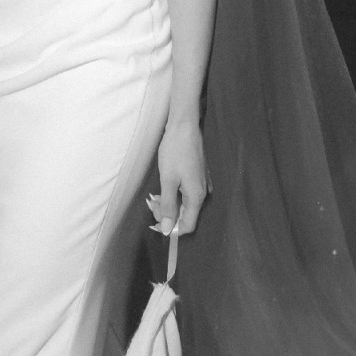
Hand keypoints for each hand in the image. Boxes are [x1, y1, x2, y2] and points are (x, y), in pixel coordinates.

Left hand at [147, 119, 209, 240]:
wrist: (185, 127)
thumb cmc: (175, 152)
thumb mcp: (168, 180)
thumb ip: (168, 206)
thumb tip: (167, 229)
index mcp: (197, 197)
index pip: (188, 226)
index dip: (172, 229)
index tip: (156, 224)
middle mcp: (203, 193)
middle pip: (186, 215)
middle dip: (168, 214)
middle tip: (152, 203)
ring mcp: (203, 184)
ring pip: (186, 204)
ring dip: (170, 204)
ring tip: (156, 194)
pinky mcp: (199, 177)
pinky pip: (187, 194)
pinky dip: (175, 195)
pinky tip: (165, 187)